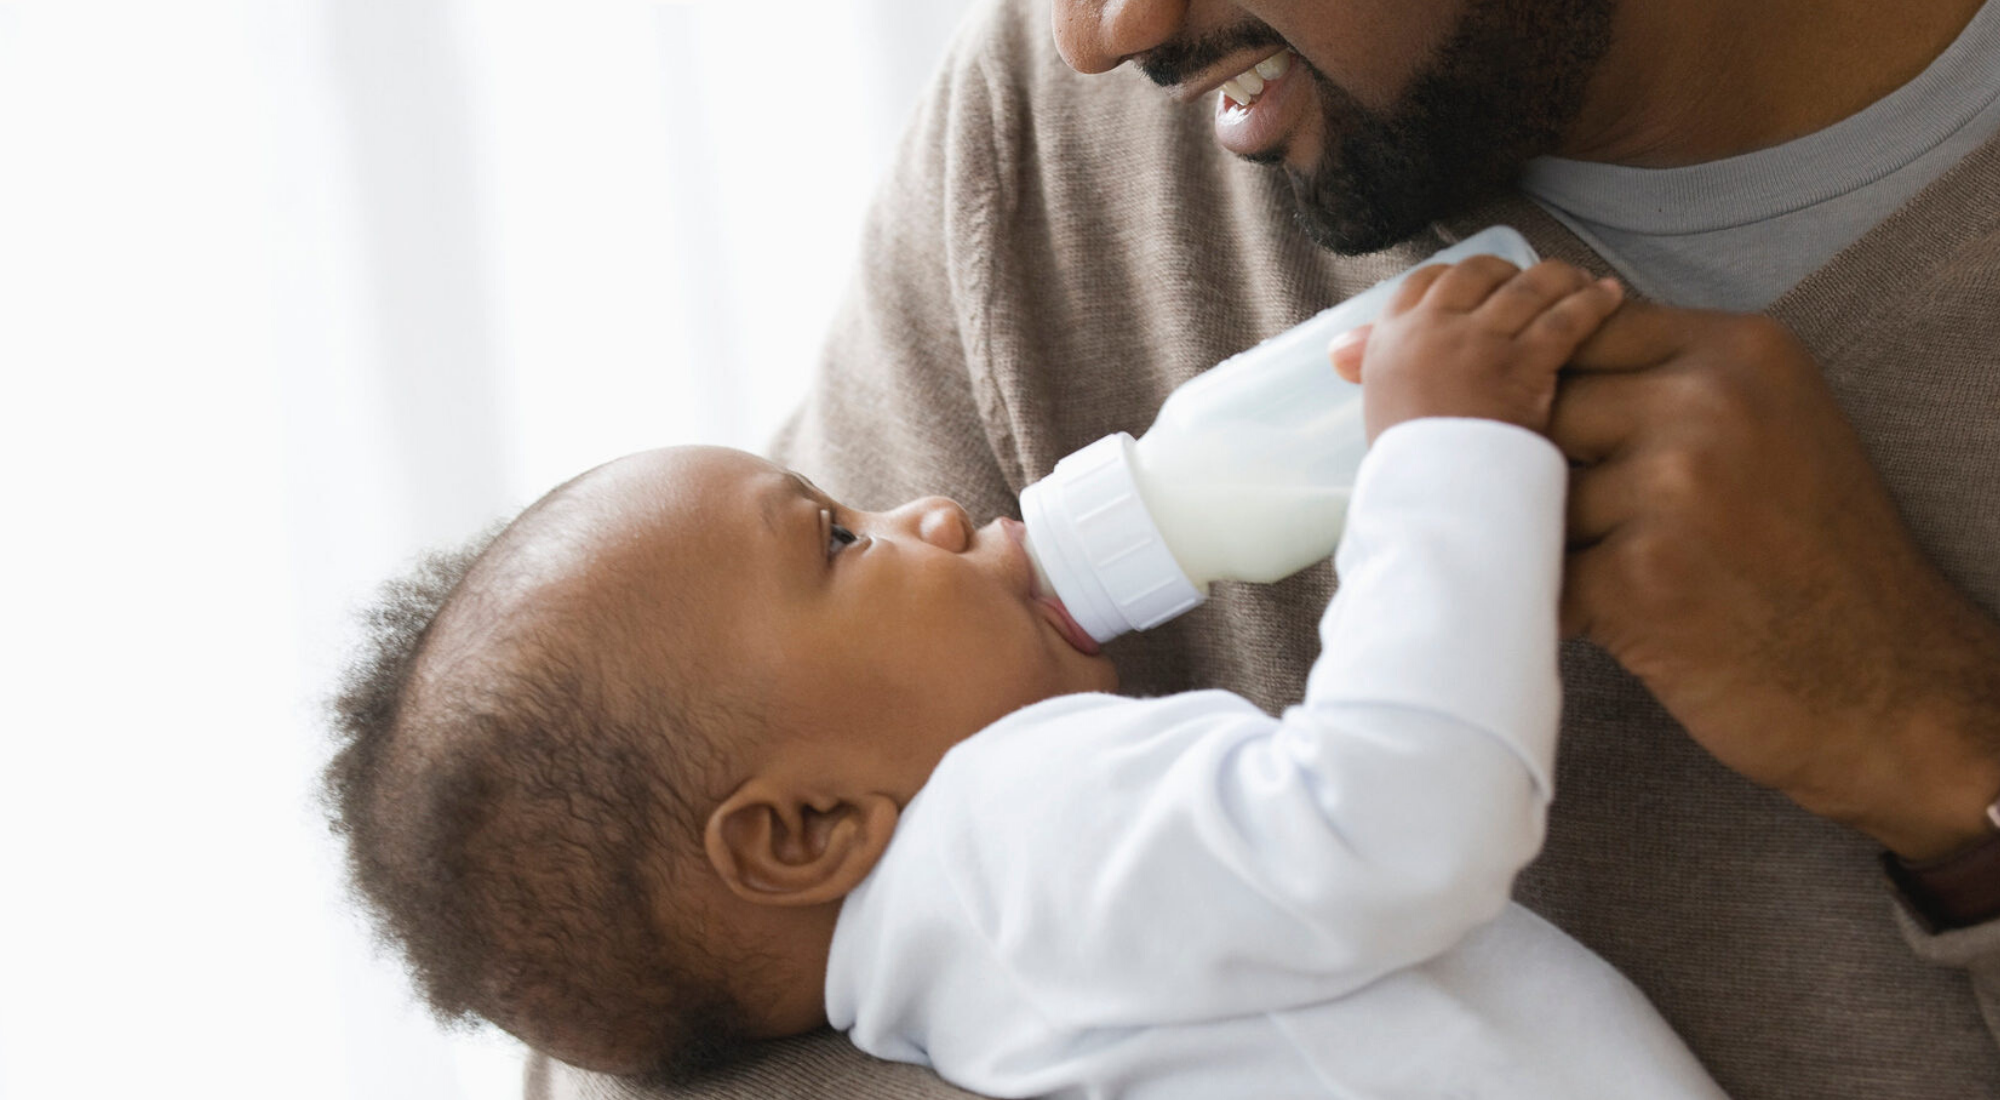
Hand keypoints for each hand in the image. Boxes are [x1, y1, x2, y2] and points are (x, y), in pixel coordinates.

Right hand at [1330, 258, 1623, 441]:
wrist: (1433, 503)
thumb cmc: (1407, 470)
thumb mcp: (1377, 409)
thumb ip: (1371, 369)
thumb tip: (1339, 348)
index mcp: (1391, 340)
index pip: (1425, 281)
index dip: (1460, 277)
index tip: (1483, 287)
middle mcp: (1432, 329)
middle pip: (1478, 272)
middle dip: (1511, 273)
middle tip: (1537, 286)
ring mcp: (1478, 342)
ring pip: (1527, 287)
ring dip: (1560, 279)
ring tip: (1584, 284)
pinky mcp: (1523, 363)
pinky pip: (1565, 318)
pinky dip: (1593, 303)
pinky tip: (1610, 298)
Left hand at [1554, 302, 1999, 859]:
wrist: (1889, 688)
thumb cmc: (1814, 561)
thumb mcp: (1773, 426)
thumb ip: (1671, 381)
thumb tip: (1543, 362)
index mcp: (1742, 351)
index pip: (1586, 331)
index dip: (1554, 387)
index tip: (1563, 437)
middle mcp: (1710, 402)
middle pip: (1547, 404)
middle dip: (1540, 466)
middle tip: (1576, 520)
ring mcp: (1674, 487)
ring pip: (1535, 491)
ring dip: (1550, 540)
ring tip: (1609, 575)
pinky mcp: (1639, 576)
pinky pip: (1541, 571)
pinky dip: (1557, 603)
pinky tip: (1608, 620)